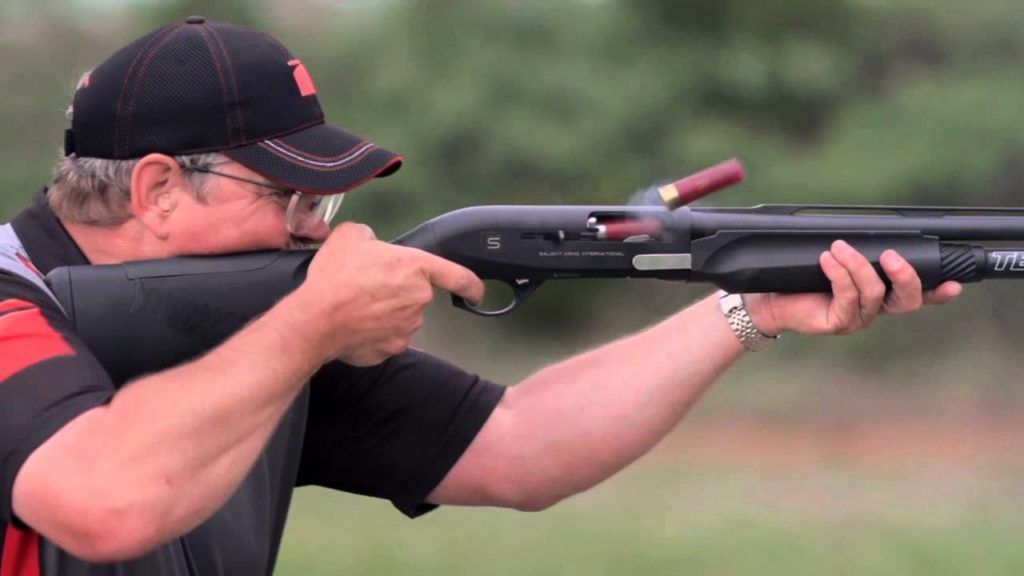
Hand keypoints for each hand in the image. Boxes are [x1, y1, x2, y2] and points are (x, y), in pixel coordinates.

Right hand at [290, 222, 484, 365]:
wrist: (316, 319)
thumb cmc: (336, 275)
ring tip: (355, 306)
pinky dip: (372, 332)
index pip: (457, 276)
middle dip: (396, 292)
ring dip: (385, 313)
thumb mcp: (350, 236)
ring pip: (400, 317)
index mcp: (416, 268)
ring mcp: (408, 329)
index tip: (477, 293)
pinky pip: (386, 337)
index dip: (471, 284)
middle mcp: (419, 300)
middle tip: (366, 287)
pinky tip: (353, 325)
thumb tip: (371, 247)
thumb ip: (370, 237)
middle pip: (415, 295)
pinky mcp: (392, 350)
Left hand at [743, 240, 961, 335]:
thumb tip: (869, 231)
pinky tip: (827, 260)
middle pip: (906, 301)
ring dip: (858, 266)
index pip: (916, 295)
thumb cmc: (801, 278)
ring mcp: (856, 319)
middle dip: (904, 276)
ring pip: (873, 294)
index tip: (953, 284)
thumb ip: (857, 252)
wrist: (769, 300)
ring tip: (839, 247)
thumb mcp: (834, 261)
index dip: (937, 292)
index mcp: (880, 294)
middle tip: (891, 255)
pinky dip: (839, 274)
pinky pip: (846, 297)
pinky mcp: (837, 323)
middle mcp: (873, 310)